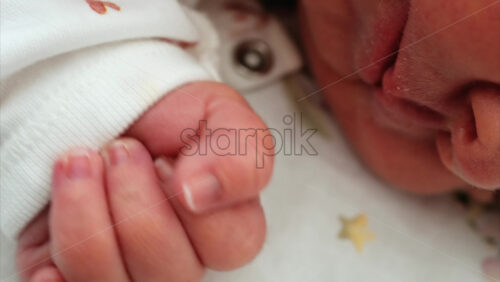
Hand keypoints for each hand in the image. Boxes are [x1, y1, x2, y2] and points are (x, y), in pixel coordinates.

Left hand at [17, 82, 273, 280]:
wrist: (111, 106)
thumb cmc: (169, 116)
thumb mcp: (220, 114)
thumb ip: (239, 154)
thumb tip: (199, 193)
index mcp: (222, 229)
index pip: (228, 244)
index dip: (191, 200)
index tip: (167, 160)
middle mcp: (179, 260)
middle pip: (168, 273)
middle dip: (134, 199)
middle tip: (120, 150)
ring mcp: (127, 272)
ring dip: (85, 216)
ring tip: (77, 164)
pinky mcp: (76, 275)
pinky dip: (56, 278)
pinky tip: (52, 254)